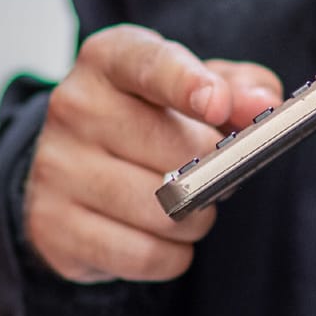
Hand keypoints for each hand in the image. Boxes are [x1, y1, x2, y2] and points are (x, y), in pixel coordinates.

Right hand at [27, 24, 281, 282]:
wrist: (74, 171)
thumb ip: (238, 87)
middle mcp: (72, 108)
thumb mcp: (193, 88)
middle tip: (214, 173)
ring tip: (184, 206)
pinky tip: (160, 237)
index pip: (149, 64)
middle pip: (176, 151)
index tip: (217, 104)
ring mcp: (55, 169)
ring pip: (163, 211)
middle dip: (214, 171)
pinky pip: (143, 254)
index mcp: (108, 60)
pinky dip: (171, 254)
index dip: (186, 84)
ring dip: (195, 218)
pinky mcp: (54, 226)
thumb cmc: (147, 122)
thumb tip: (262, 104)